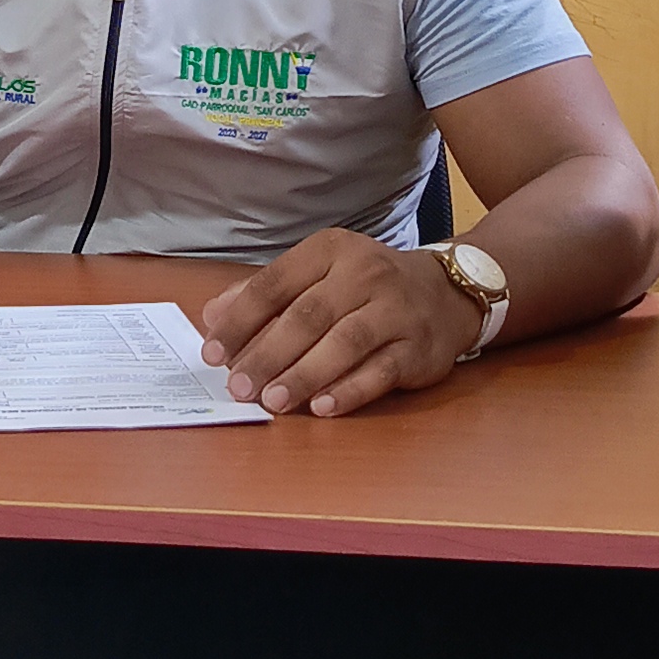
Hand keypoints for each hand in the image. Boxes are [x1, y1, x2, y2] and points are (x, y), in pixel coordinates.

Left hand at [196, 230, 476, 419]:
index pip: (275, 285)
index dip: (239, 321)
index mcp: (330, 251)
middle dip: (267, 354)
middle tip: (238, 387)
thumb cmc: (366, 288)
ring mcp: (395, 310)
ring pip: (343, 343)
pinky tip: (322, 408)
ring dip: (303, 375)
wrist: (446, 292)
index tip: (212, 353)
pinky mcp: (418, 346)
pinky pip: (380, 371)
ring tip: (271, 401)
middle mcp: (364, 274)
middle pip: (307, 316)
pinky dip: (349, 391)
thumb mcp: (318, 275)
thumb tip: (212, 317)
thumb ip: (266, 294)